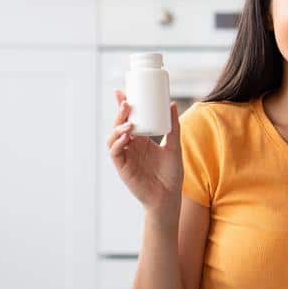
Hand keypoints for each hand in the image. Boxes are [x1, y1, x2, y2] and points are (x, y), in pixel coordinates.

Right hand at [106, 90, 182, 222]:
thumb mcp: (174, 147)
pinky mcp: (122, 167)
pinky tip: (126, 137)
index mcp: (140, 139)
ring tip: (128, 122)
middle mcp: (130, 146)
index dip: (123, 106)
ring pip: (113, 137)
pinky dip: (118, 143)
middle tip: (126, 102)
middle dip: (120, 113)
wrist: (168, 197)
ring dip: (118, 127)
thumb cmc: (171, 174)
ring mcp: (125, 156)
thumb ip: (173, 127)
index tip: (123, 91)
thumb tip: (171, 104)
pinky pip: (116, 153)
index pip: (128, 119)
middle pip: (119, 125)